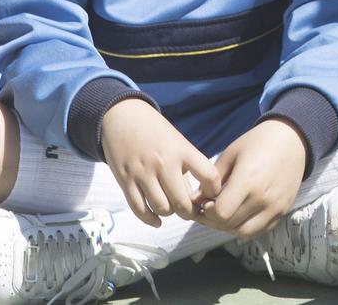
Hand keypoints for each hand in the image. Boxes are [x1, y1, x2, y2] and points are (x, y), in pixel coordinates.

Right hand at [99, 97, 219, 226]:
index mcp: (182, 150)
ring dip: (169, 213)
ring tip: (172, 207)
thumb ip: (187, 167)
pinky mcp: (125, 181)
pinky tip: (157, 220)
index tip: (212, 194)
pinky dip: (150, 219)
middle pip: (182, 202)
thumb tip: (196, 198)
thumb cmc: (156, 132)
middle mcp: (164, 163)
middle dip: (189, 212)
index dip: (214, 190)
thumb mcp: (178, 142)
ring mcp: (143, 173)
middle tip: (190, 211)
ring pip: (162, 208)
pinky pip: (140, 209)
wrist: (122, 117)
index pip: (209, 175)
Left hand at [197, 119, 308, 239]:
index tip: (206, 201)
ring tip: (226, 213)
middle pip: (229, 224)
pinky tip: (241, 214)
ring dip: (229, 227)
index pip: (220, 213)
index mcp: (248, 180)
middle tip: (209, 208)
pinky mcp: (283, 211)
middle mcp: (263, 198)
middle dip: (214, 220)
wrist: (292, 139)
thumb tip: (196, 200)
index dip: (207, 211)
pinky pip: (260, 230)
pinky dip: (246, 227)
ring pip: (244, 232)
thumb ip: (212, 179)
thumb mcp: (231, 154)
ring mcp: (275, 207)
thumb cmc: (258, 142)